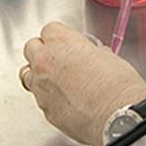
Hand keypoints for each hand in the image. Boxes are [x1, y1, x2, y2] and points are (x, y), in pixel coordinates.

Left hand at [20, 22, 145, 145]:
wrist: (117, 116)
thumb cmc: (117, 86)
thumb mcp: (108, 56)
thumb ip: (91, 53)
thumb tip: (91, 58)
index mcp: (61, 42)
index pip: (49, 29)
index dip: (60, 36)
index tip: (69, 42)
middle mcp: (44, 62)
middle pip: (31, 48)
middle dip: (43, 51)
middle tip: (60, 58)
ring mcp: (41, 87)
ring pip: (28, 74)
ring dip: (39, 74)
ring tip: (59, 80)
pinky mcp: (44, 110)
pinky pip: (40, 98)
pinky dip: (49, 97)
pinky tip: (66, 100)